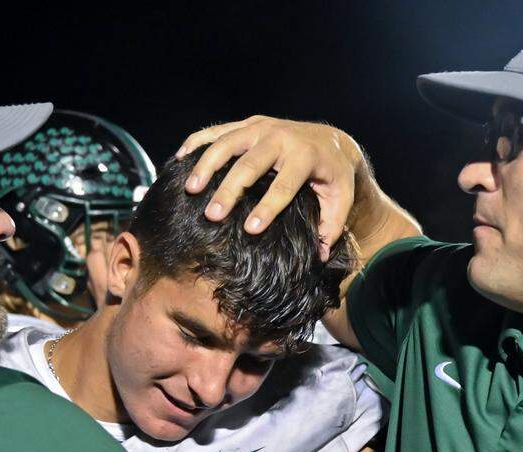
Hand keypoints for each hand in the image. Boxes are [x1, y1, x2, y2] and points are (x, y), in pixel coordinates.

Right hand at [177, 116, 363, 258]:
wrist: (332, 139)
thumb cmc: (333, 177)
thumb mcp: (341, 200)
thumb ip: (331, 228)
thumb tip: (320, 257)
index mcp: (306, 158)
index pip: (284, 186)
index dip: (267, 208)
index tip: (249, 229)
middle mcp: (282, 138)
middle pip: (250, 165)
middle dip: (230, 190)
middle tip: (212, 215)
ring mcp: (262, 127)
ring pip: (228, 143)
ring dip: (207, 165)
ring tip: (191, 190)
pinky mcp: (249, 124)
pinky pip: (218, 129)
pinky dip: (198, 141)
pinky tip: (181, 159)